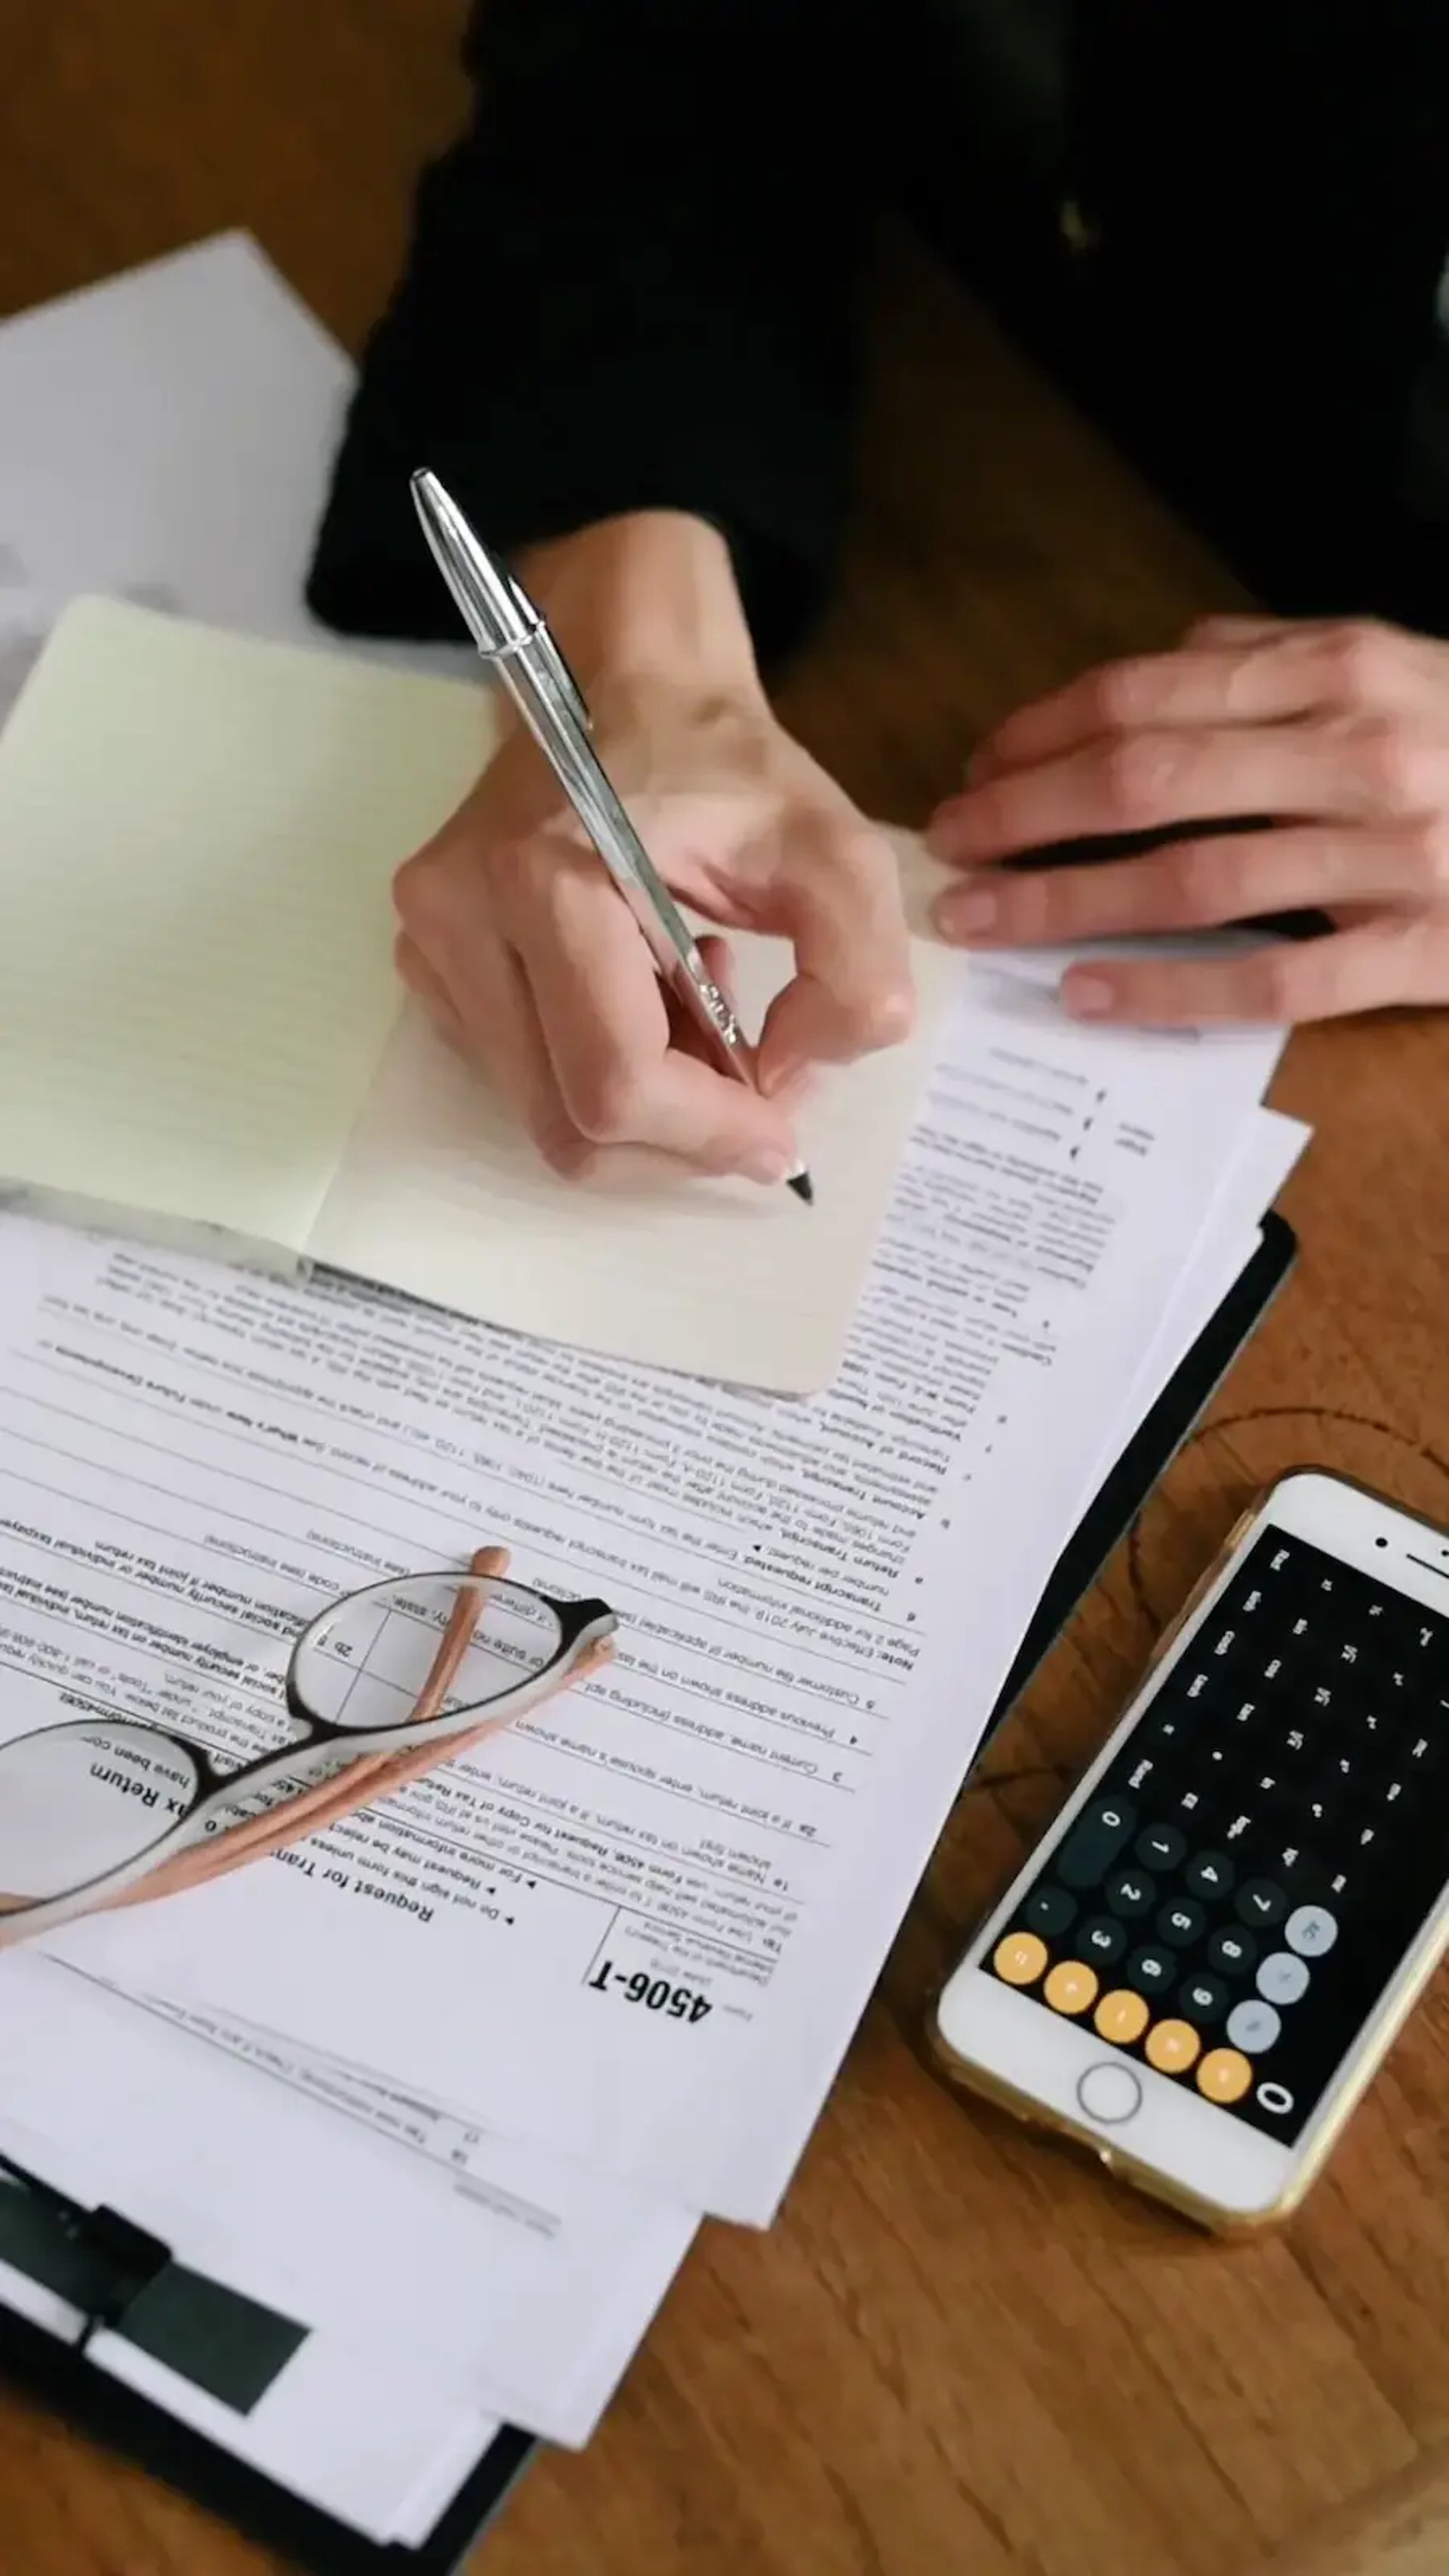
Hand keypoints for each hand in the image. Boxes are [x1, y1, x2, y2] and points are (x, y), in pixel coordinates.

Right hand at [394, 668, 912, 1183]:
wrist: (624, 684)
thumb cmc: (722, 761)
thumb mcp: (836, 850)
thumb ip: (854, 978)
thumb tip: (790, 1082)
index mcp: (544, 877)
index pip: (616, 1083)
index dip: (708, 1135)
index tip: (780, 1135)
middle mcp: (461, 917)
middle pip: (571, 1126)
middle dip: (678, 1137)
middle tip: (753, 1089)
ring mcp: (430, 945)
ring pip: (545, 1115)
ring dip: (646, 1102)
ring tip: (699, 1011)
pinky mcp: (431, 964)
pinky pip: (523, 1079)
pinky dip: (602, 1073)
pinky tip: (650, 999)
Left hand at [926, 614, 1448, 1024]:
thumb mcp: (1392, 664)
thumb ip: (1274, 658)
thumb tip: (1156, 667)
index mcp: (1339, 667)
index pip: (1148, 694)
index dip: (1039, 735)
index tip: (974, 773)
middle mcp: (1359, 749)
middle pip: (1146, 782)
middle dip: (1025, 818)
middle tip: (950, 853)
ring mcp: (1393, 854)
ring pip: (1190, 880)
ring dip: (1065, 904)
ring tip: (983, 924)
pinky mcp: (1421, 947)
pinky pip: (1273, 978)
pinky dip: (1169, 991)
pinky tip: (1089, 997)